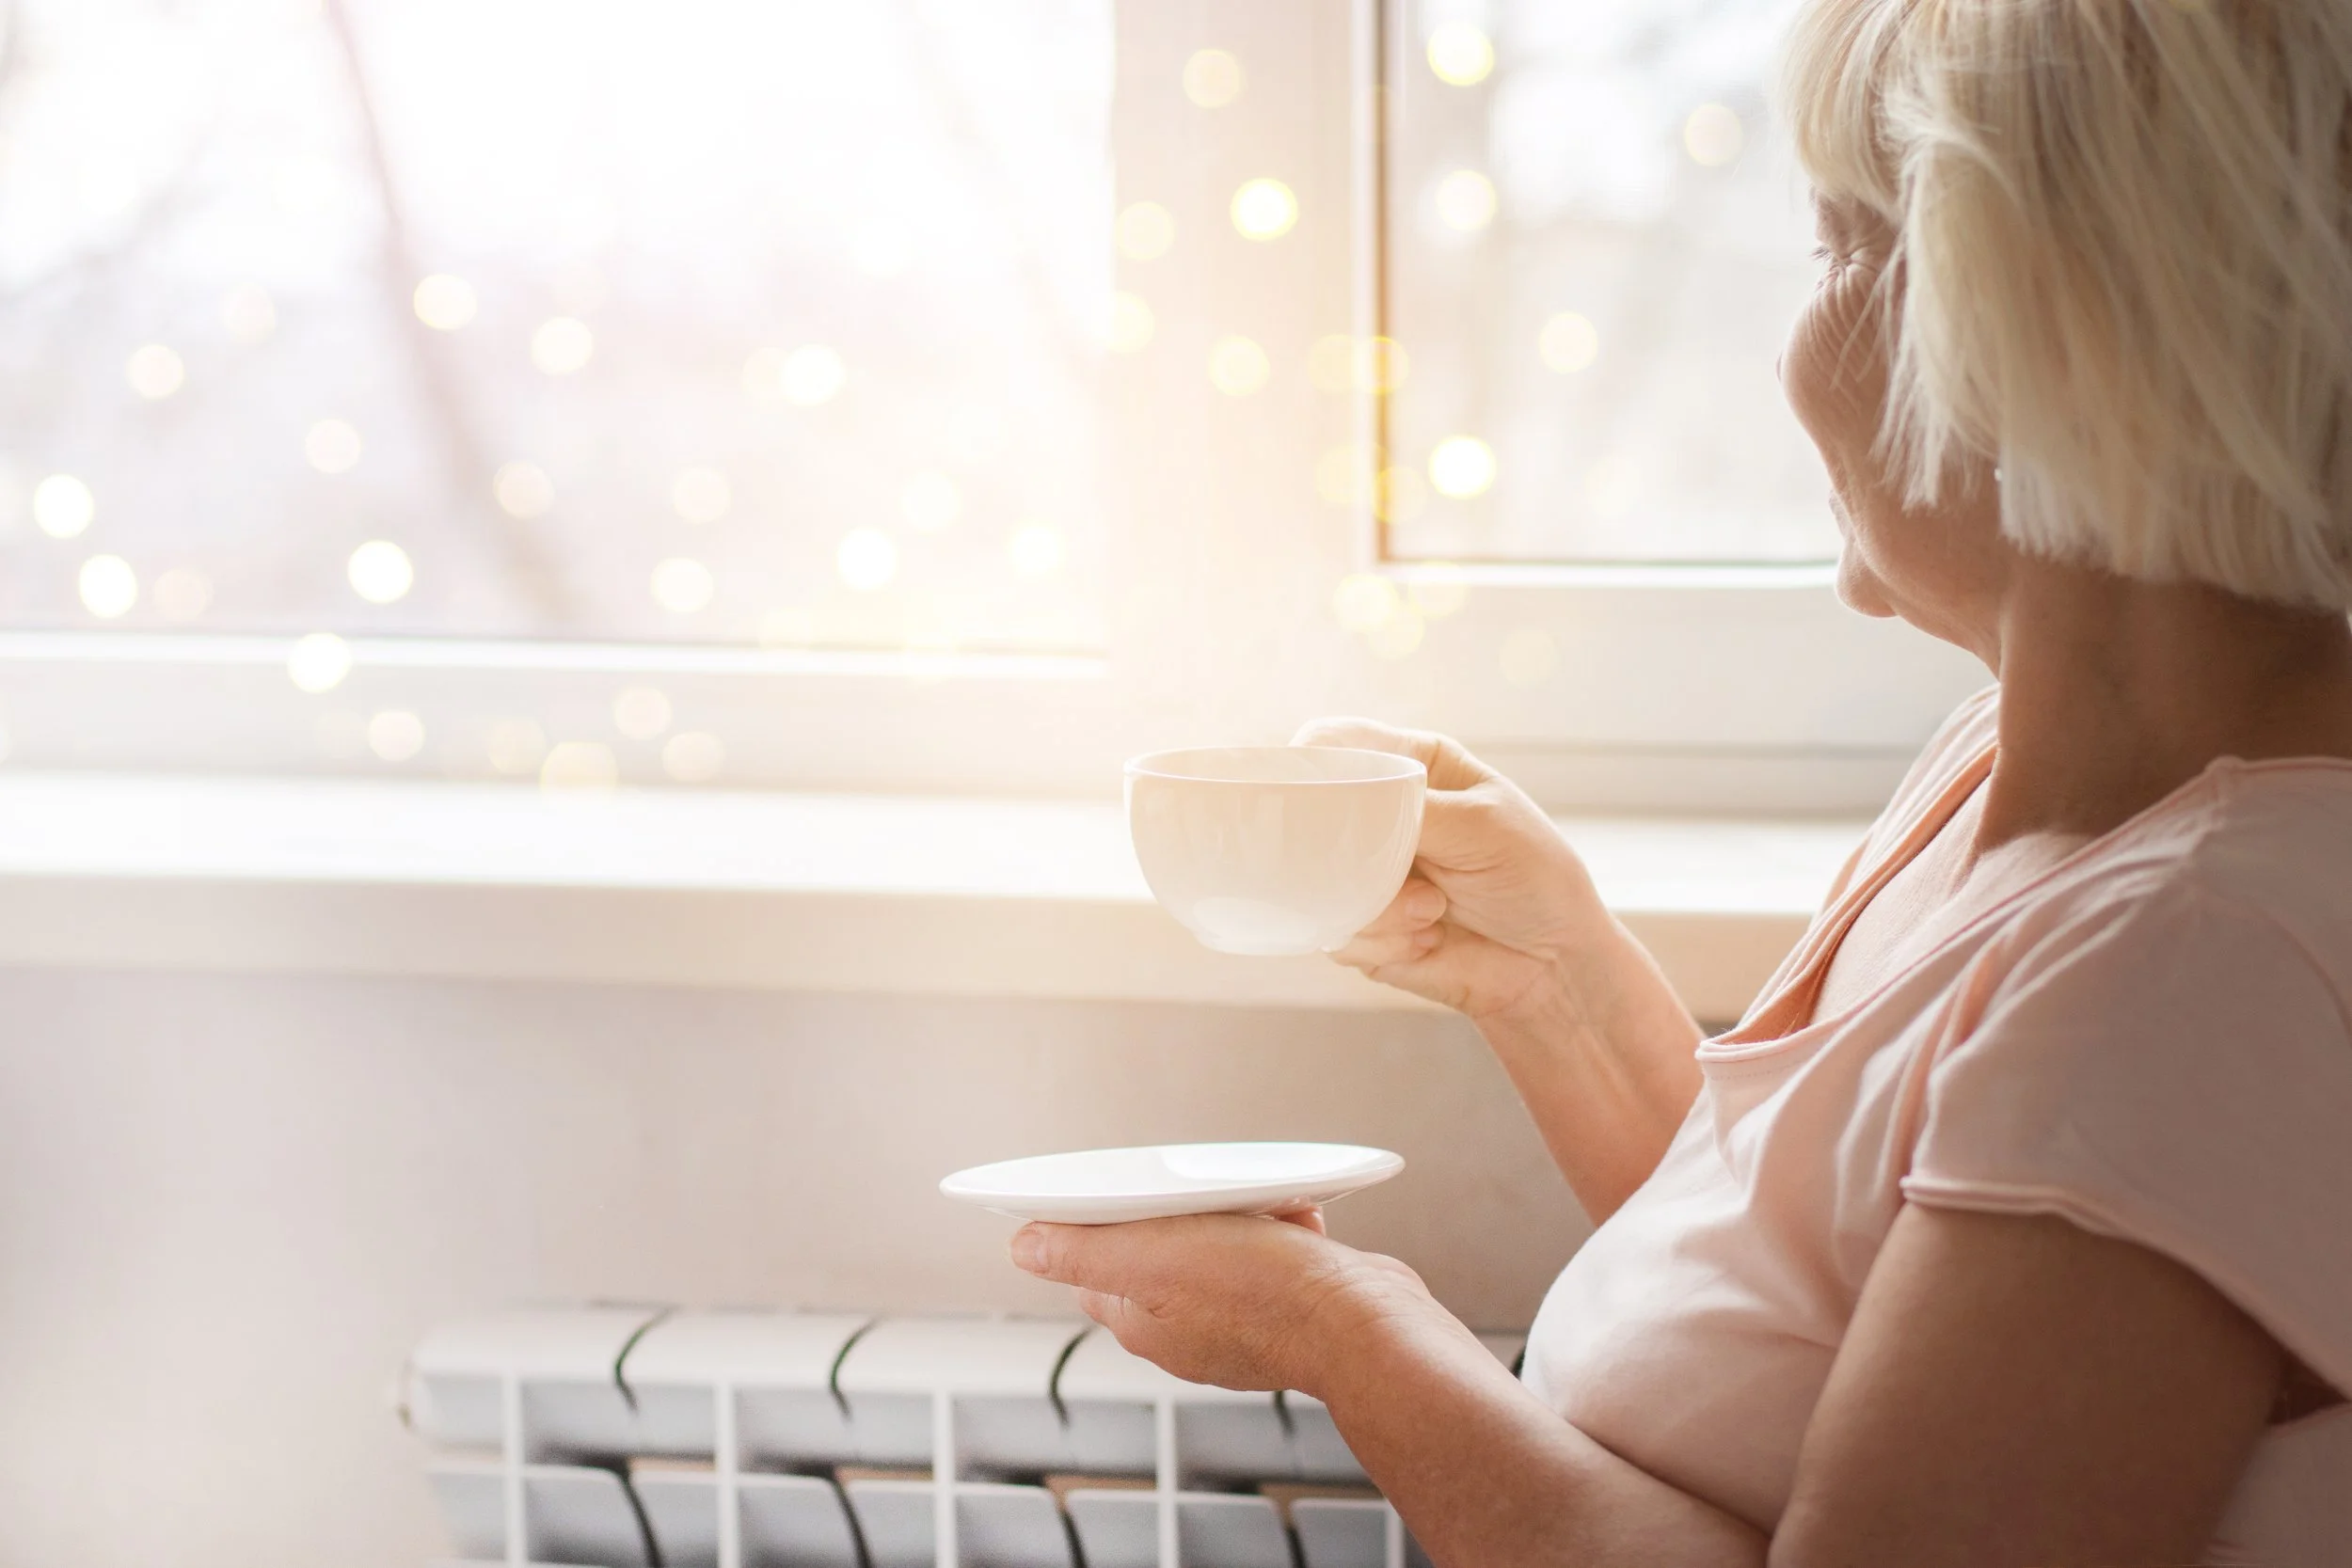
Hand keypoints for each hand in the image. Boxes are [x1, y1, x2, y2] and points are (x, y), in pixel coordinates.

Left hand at [1009, 1209, 1434, 1396]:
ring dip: (1238, 1216)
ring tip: (1260, 1209)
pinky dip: (1282, 1231)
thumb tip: (1023, 1247)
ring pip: (1221, 1247)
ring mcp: (1240, 1326)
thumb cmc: (1263, 1291)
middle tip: (1205, 1195)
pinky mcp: (1289, 1312)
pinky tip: (1298, 1225)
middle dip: (1183, 1213)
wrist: (1366, 1324)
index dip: (1102, 1224)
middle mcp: (1187, 1333)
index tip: (1122, 1193)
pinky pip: (1273, 1257)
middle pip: (1161, 1252)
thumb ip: (1084, 1251)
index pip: (1095, 1268)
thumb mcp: (1155, 1258)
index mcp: (1144, 1325)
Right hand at [1293, 718, 1609, 1021]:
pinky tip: (1430, 939)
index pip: (1340, 743)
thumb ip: (1408, 807)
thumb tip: (1340, 800)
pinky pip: (1338, 933)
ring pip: (1321, 882)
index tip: (1309, 787)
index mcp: (1412, 767)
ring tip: (1436, 910)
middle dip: (1349, 851)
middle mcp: (1380, 816)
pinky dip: (1384, 941)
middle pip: (1315, 816)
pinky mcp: (1361, 928)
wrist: (1553, 964)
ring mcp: (1365, 873)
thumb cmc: (1533, 876)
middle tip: (1397, 870)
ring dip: (1381, 906)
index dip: (1314, 759)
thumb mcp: (1480, 824)